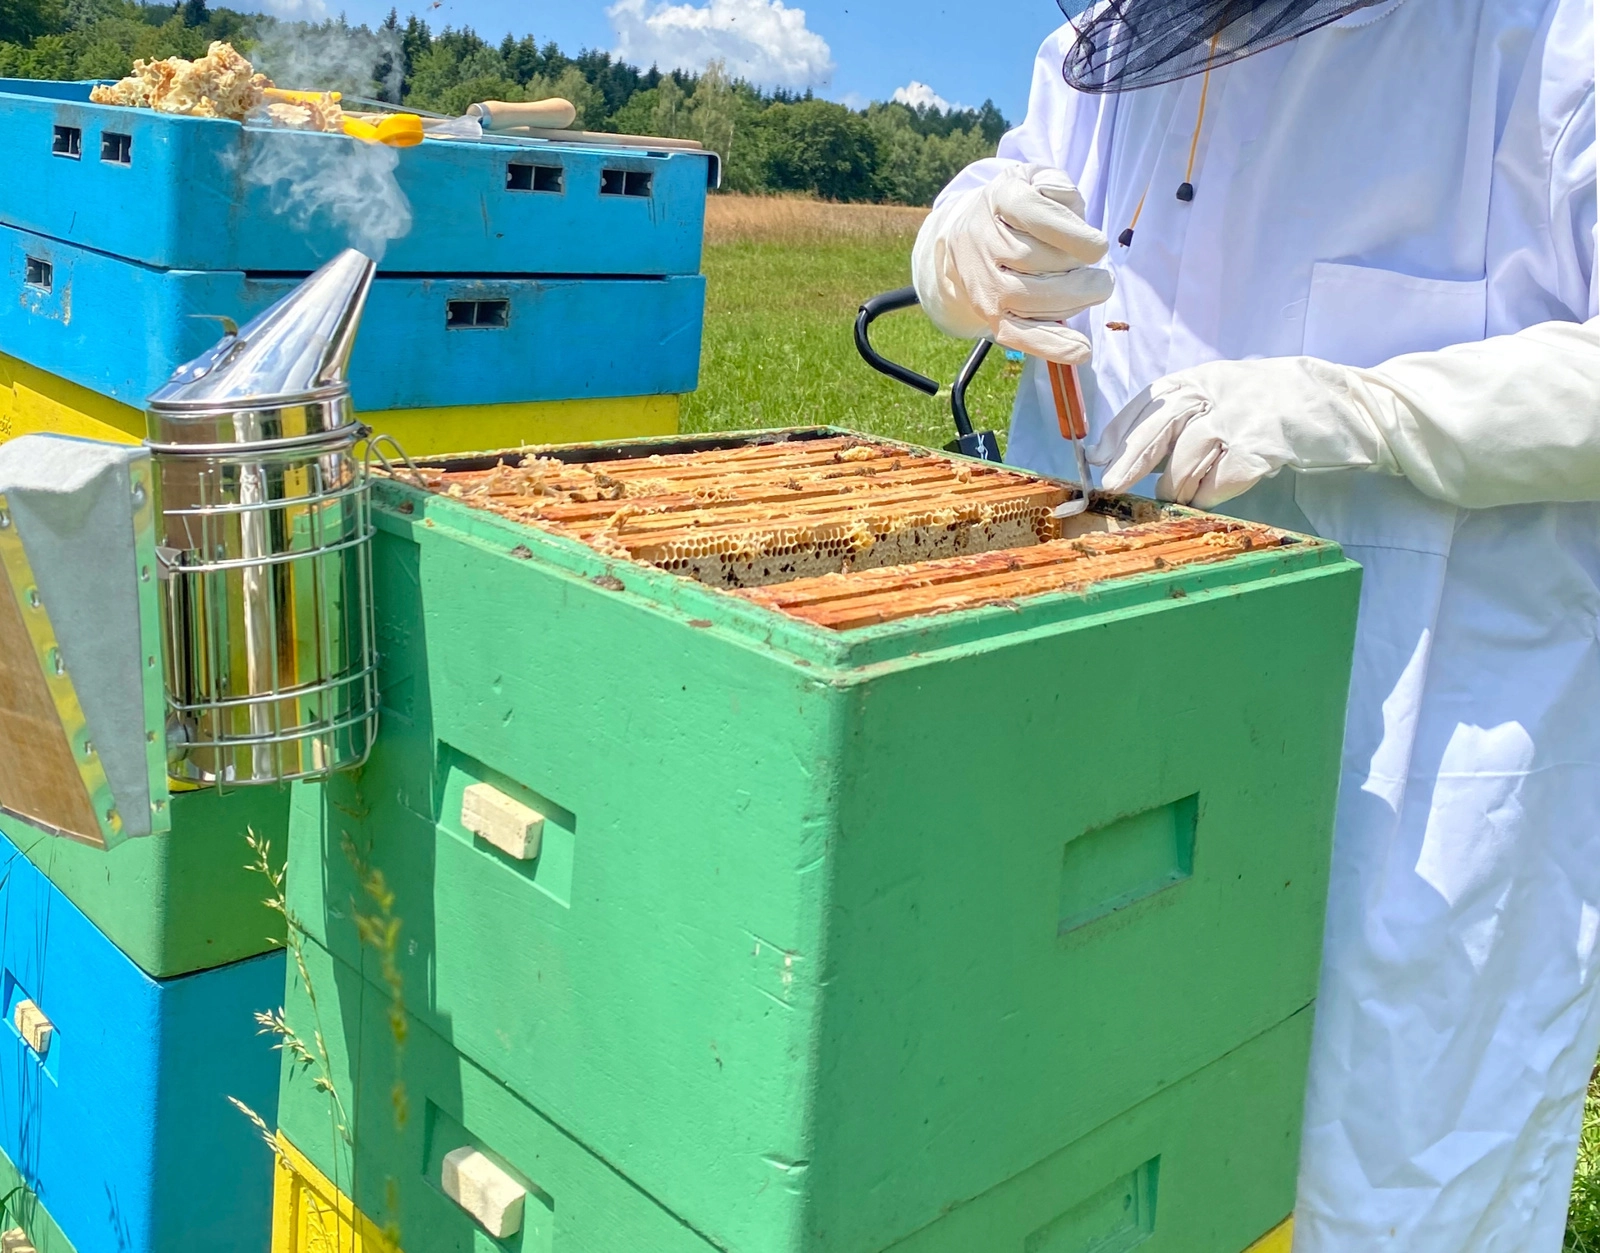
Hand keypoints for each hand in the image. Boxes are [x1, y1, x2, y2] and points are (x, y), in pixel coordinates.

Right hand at [913, 164, 1113, 362]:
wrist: (964, 236)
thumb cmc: (1014, 208)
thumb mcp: (1033, 178)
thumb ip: (1056, 184)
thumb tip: (1068, 205)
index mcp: (1001, 198)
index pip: (1035, 215)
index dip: (1072, 233)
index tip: (1099, 247)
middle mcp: (984, 241)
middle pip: (1037, 260)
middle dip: (1076, 268)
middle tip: (1098, 270)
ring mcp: (984, 282)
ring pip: (1033, 298)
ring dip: (1074, 299)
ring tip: (1095, 289)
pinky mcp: (988, 314)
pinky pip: (1018, 334)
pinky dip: (1051, 346)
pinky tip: (1081, 350)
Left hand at [1092, 357, 1390, 508]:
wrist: (1350, 405)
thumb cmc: (1279, 404)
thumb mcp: (1230, 392)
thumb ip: (1188, 413)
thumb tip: (1129, 451)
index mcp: (1207, 376)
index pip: (1151, 399)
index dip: (1120, 429)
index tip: (1097, 455)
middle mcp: (1222, 389)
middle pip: (1162, 423)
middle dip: (1131, 457)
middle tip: (1111, 484)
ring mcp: (1245, 415)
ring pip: (1189, 458)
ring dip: (1177, 485)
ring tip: (1179, 497)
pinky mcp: (1269, 444)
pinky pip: (1223, 478)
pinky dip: (1212, 493)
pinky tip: (1214, 496)